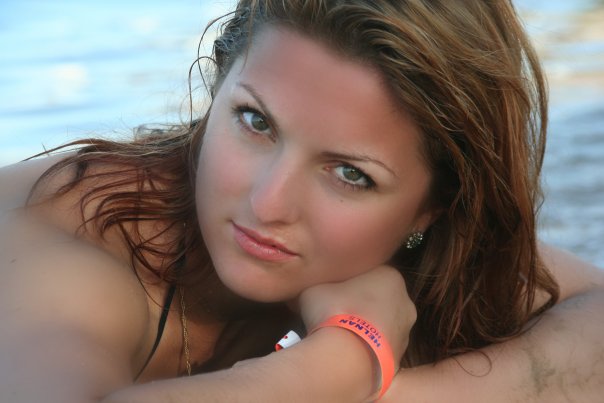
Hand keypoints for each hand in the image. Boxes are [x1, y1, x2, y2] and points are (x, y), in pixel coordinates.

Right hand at [298, 265, 415, 366]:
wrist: (346, 356)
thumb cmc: (333, 310)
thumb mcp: (313, 287)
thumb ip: (319, 285)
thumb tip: (313, 291)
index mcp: (389, 275)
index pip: (368, 273)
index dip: (348, 283)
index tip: (331, 292)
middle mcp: (404, 301)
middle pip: (377, 299)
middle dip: (359, 306)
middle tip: (334, 314)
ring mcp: (406, 331)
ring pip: (380, 325)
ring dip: (364, 329)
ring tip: (339, 337)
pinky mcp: (400, 357)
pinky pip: (378, 348)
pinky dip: (366, 349)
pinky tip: (348, 353)